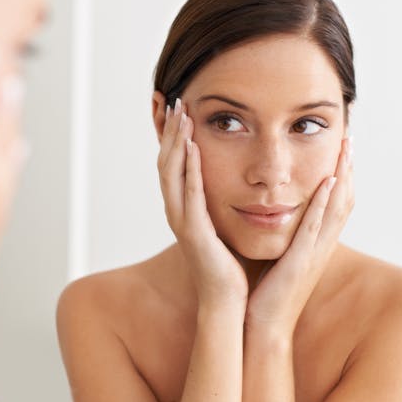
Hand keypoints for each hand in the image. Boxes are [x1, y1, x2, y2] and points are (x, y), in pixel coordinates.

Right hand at [157, 98, 247, 313]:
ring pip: (172, 173)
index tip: (177, 108)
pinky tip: (193, 147)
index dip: (172, 135)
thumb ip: (220, 203)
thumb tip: (234, 181)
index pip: (173, 163)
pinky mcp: (194, 233)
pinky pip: (189, 195)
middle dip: (170, 130)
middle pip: (167, 161)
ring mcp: (182, 221)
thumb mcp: (223, 226)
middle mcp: (177, 211)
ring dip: (176, 141)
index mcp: (185, 209)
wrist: (228, 302)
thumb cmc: (229, 267)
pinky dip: (189, 169)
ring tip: (181, 114)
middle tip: (174, 99)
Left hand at [245, 137, 354, 336]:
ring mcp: (314, 254)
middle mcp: (320, 247)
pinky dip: (324, 204)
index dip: (341, 176)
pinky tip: (328, 183)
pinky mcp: (302, 262)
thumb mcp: (279, 259)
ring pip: (336, 210)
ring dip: (343, 178)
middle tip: (349, 138)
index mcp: (314, 245)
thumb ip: (283, 237)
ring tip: (345, 149)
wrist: (262, 327)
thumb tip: (274, 215)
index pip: (334, 204)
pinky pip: (316, 228)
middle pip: (343, 201)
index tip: (341, 148)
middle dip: (348, 168)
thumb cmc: (265, 295)